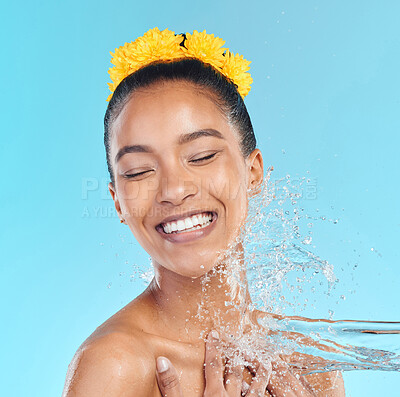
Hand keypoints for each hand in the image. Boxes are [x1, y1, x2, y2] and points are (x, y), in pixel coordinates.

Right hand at [156, 330, 271, 395]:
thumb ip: (171, 387)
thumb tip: (162, 360)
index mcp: (213, 394)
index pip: (213, 364)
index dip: (213, 348)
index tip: (214, 334)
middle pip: (234, 370)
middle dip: (234, 354)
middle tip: (237, 341)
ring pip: (256, 386)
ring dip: (260, 372)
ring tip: (265, 361)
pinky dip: (266, 394)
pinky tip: (270, 392)